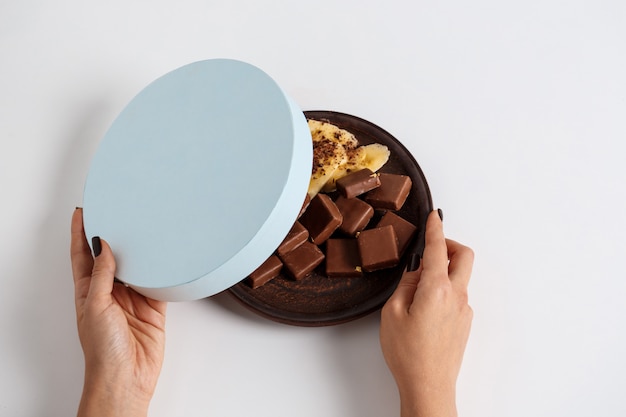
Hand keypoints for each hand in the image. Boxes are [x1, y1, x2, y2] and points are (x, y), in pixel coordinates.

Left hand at [70, 208, 166, 416]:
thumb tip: (103, 246)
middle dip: (113, 235)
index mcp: (88, 292)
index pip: (82, 256)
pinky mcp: (153, 307)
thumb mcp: (96, 307)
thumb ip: (102, 276)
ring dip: (138, 251)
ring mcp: (132, 299)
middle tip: (119, 212)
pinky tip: (163, 256)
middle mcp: (110, 293)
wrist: (127, 377)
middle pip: (111, 257)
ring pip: (136, 266)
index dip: (81, 233)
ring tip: (143, 228)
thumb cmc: (103, 351)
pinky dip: (161, 269)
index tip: (84, 212)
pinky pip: (158, 281)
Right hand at [380, 210, 473, 416]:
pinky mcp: (464, 323)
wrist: (429, 385)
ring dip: (445, 269)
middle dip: (450, 244)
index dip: (435, 229)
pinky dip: (444, 288)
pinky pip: (457, 294)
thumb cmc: (408, 353)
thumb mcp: (393, 312)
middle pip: (464, 256)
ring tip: (417, 286)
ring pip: (461, 276)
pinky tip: (424, 305)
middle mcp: (456, 296)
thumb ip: (406, 284)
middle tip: (432, 247)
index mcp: (437, 289)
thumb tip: (416, 270)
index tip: (434, 216)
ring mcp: (464, 310)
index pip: (438, 249)